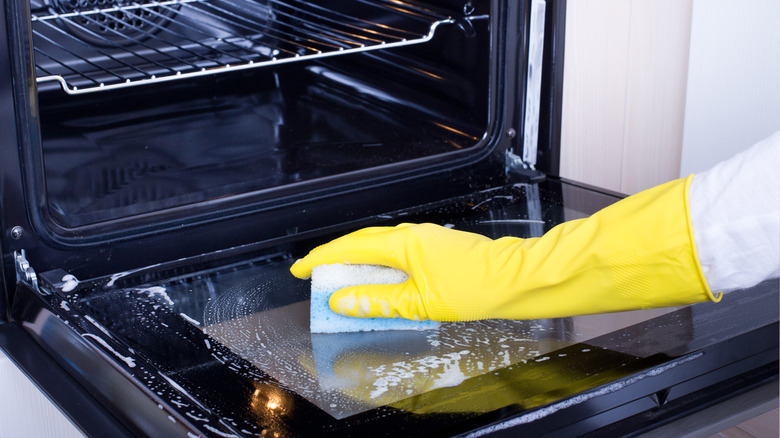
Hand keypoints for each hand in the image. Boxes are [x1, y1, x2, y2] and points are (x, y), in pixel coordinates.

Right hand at [291, 177, 719, 320]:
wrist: (514, 280)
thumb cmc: (474, 287)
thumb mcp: (419, 302)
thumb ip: (377, 301)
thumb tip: (344, 300)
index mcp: (403, 243)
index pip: (350, 248)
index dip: (321, 259)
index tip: (302, 269)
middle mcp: (411, 234)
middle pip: (361, 242)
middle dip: (335, 259)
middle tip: (316, 277)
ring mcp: (424, 238)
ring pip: (378, 246)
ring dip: (357, 262)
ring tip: (342, 283)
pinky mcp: (434, 246)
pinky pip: (395, 251)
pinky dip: (378, 265)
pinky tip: (379, 281)